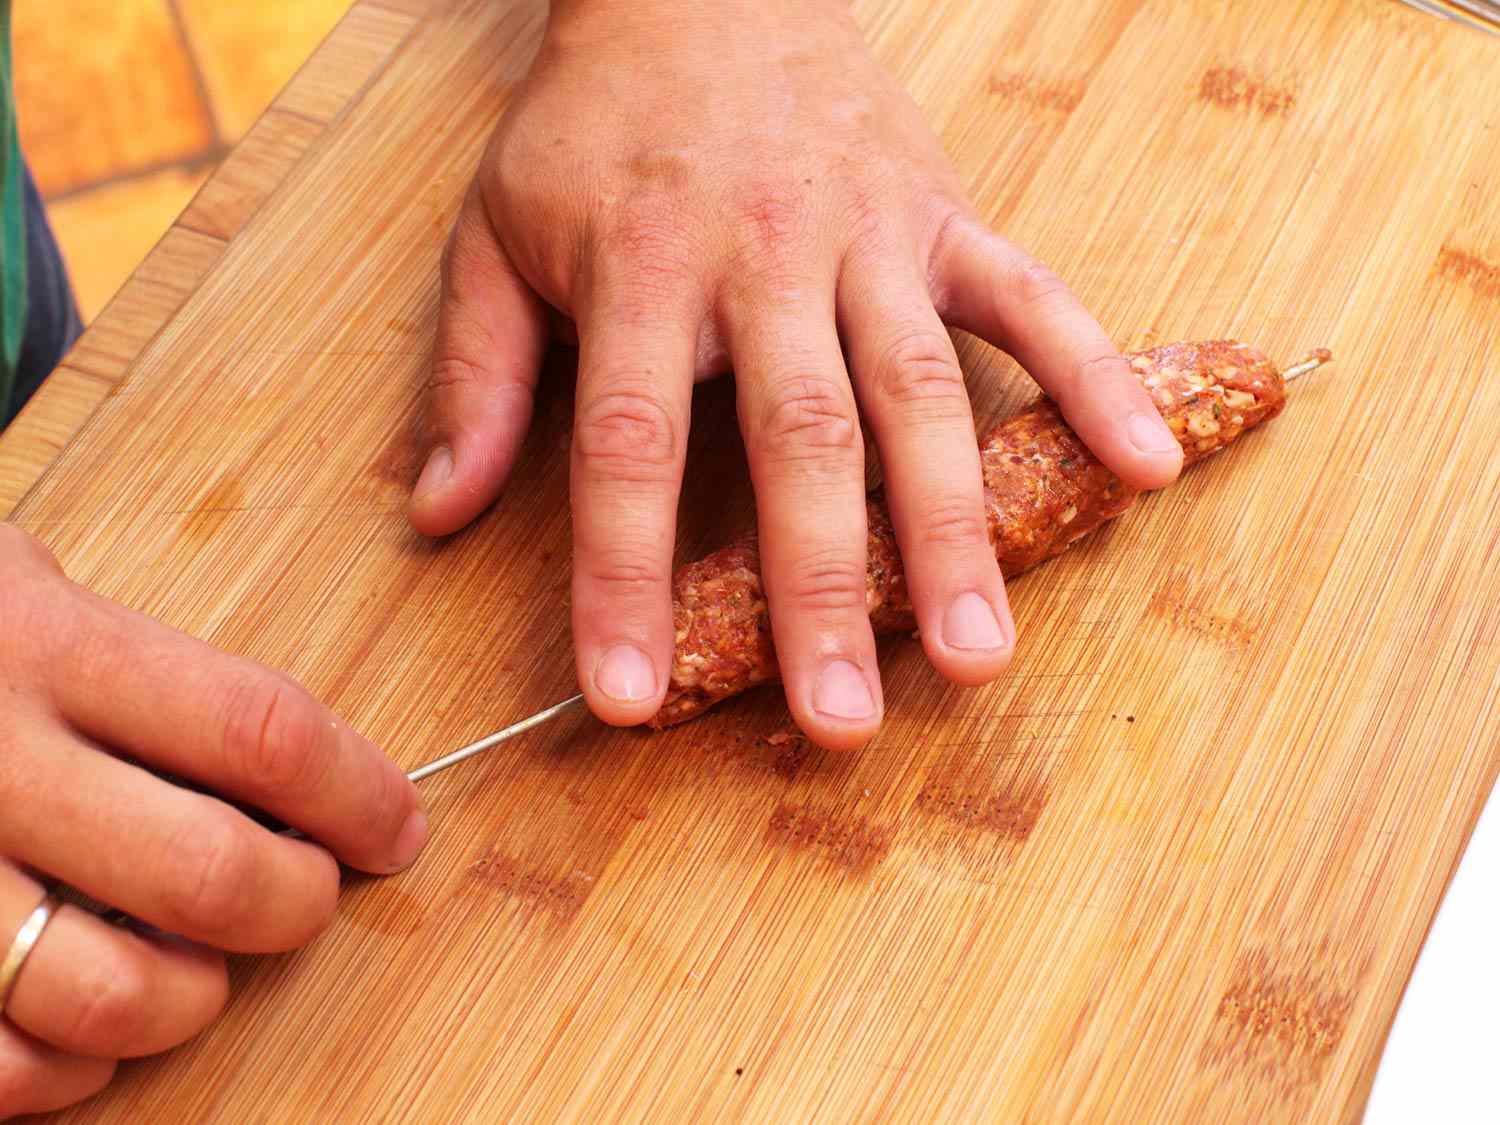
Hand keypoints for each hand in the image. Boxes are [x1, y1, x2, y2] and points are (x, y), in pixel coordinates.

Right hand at [0, 525, 425, 1116]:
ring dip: (191, 997)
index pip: (262, 733)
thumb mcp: (37, 596)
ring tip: (194, 963)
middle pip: (209, 874)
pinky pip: (4, 1070)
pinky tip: (83, 1024)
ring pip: (113, 995)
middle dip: (296, 903)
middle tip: (304, 893)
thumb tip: (312, 779)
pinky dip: (71, 1072)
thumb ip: (156, 677)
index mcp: (53, 649)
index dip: (358, 795)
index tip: (395, 827)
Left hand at [409, 0, 1181, 748]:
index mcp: (643, 268)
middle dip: (824, 588)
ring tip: (979, 653)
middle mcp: (765, 255)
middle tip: (844, 721)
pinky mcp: (944, 212)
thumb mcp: (496, 232)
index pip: (628, 445)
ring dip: (956, 527)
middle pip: (800, 440)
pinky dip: (1093, 377)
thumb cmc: (594, 128)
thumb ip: (476, 376)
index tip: (631, 697)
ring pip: (921, 391)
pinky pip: (1033, 295)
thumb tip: (440, 516)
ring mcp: (871, 233)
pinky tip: (1143, 466)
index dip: (626, 578)